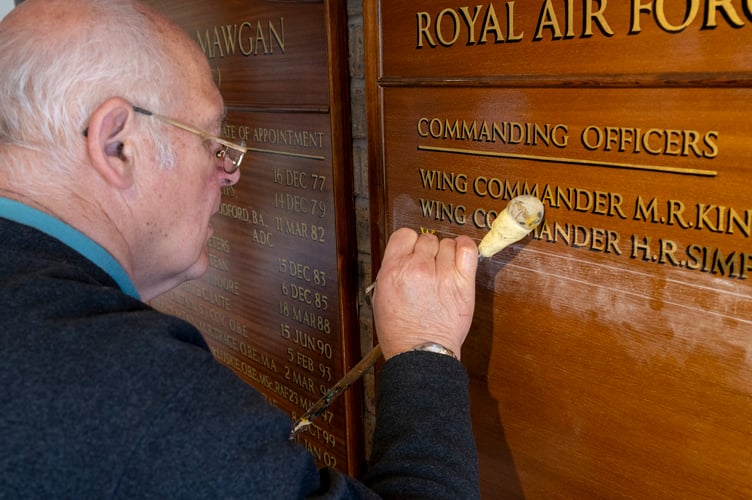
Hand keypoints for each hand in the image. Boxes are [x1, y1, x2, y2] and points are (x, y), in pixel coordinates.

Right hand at [372, 229, 477, 359]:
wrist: (420, 353)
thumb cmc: (400, 331)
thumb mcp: (381, 297)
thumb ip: (392, 271)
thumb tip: (405, 257)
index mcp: (393, 270)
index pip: (403, 235)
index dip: (409, 243)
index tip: (413, 252)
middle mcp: (417, 268)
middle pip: (426, 239)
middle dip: (427, 252)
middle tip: (428, 268)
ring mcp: (442, 275)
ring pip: (447, 244)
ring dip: (445, 253)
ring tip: (443, 269)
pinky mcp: (462, 283)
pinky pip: (467, 249)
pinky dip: (465, 247)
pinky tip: (460, 255)